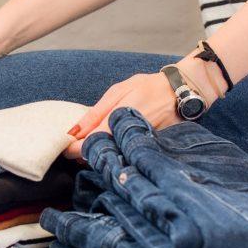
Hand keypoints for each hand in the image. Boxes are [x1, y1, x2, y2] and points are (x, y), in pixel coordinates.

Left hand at [63, 73, 182, 158]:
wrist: (181, 93)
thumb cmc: (148, 88)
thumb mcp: (117, 92)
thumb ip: (94, 113)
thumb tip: (73, 132)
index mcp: (116, 122)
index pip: (87, 146)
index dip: (72, 149)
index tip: (65, 146)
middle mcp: (126, 138)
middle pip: (97, 157)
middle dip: (84, 154)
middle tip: (78, 144)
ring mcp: (136, 147)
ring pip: (111, 160)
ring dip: (99, 155)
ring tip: (95, 142)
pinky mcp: (145, 151)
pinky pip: (124, 157)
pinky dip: (114, 154)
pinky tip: (112, 145)